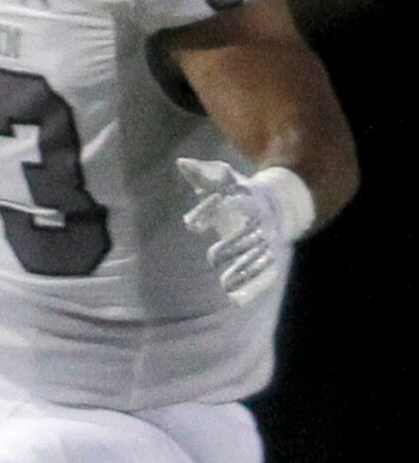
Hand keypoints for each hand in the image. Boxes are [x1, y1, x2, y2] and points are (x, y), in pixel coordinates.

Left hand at [179, 157, 308, 306]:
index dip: (209, 212)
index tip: (190, 224)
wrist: (281, 204)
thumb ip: (203, 173)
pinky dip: (253, 287)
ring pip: (257, 258)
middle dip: (231, 246)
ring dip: (243, 271)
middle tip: (213, 256)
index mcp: (245, 199)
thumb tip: (182, 163)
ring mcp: (267, 241)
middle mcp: (259, 221)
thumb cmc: (239, 193)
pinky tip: (237, 299)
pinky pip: (265, 274)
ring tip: (226, 284)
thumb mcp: (224, 179)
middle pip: (247, 235)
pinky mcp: (271, 257)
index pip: (227, 203)